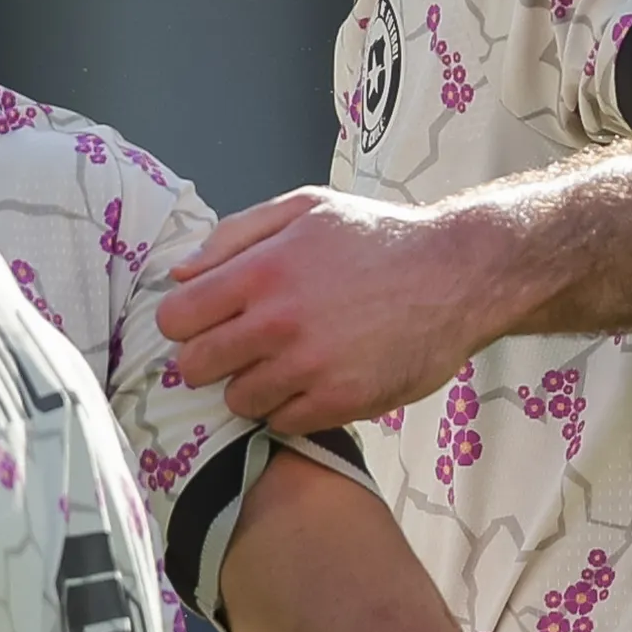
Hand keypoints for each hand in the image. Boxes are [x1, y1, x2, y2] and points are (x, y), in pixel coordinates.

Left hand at [156, 188, 494, 432]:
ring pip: (237, 399)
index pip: (176, 319)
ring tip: (285, 364)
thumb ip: (235, 236)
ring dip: (253, 385)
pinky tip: (313, 381)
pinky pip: (282, 422)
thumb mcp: (306, 209)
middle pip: (194, 368)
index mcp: (261, 271)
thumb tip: (181, 275)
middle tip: (242, 348)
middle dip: (210, 359)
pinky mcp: (340, 401)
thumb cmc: (377, 238)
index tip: (209, 321)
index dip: (186, 322)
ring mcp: (309, 366)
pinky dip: (290, 407)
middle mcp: (278, 322)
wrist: (456, 275)